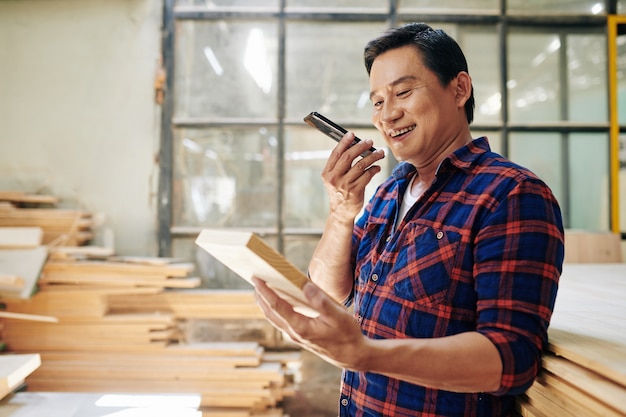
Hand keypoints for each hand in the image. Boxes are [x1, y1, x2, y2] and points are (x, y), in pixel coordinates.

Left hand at [252, 276, 368, 370]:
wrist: (352, 355)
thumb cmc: (347, 334)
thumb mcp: (339, 316)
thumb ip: (322, 301)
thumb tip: (305, 286)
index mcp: (300, 327)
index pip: (277, 306)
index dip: (265, 291)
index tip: (256, 278)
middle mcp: (294, 333)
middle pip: (270, 312)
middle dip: (260, 295)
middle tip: (253, 278)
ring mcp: (295, 335)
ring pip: (273, 318)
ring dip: (265, 302)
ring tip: (260, 287)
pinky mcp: (299, 335)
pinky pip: (281, 320)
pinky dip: (274, 308)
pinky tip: (277, 299)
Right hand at [323, 132, 384, 220]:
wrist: (340, 212)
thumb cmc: (339, 191)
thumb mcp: (333, 178)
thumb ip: (340, 165)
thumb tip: (354, 146)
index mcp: (327, 173)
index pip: (336, 153)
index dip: (344, 142)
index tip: (352, 134)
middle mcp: (335, 178)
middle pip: (348, 157)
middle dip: (360, 146)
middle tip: (370, 142)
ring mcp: (345, 185)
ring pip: (361, 165)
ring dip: (372, 157)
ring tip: (380, 153)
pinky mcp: (355, 191)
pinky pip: (367, 175)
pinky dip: (374, 169)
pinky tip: (377, 167)